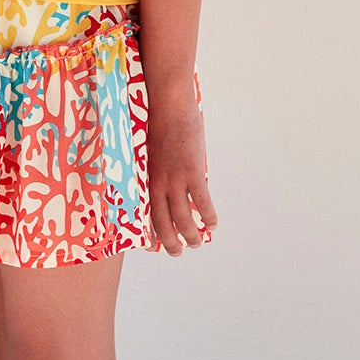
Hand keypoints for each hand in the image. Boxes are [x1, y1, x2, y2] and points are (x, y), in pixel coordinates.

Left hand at [145, 89, 217, 255]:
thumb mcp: (153, 155)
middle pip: (163, 222)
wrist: (168, 107)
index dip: (150, 233)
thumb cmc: (160, 126)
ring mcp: (175, 178)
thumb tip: (171, 188)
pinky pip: (202, 201)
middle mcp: (158, 183)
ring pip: (182, 218)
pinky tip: (213, 223)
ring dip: (191, 235)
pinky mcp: (192, 171)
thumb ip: (160, 174)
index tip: (153, 246)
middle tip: (178, 252)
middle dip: (171, 242)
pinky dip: (208, 215)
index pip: (146, 214)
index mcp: (147, 179)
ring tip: (197, 243)